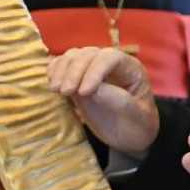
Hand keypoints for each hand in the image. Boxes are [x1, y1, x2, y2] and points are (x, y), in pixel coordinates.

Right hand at [46, 45, 160, 153]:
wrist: (129, 135)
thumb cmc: (137, 126)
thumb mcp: (135, 117)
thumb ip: (118, 101)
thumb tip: (93, 89)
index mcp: (131, 69)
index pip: (111, 58)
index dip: (95, 70)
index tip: (85, 92)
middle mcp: (110, 64)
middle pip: (89, 54)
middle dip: (74, 71)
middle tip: (66, 92)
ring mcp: (92, 69)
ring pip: (73, 56)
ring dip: (62, 70)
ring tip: (57, 90)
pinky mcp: (77, 78)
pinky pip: (63, 65)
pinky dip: (54, 71)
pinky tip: (52, 85)